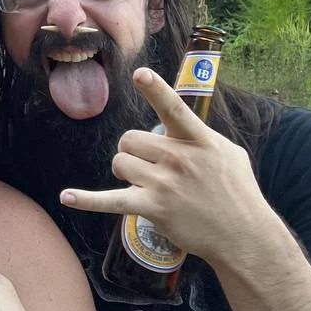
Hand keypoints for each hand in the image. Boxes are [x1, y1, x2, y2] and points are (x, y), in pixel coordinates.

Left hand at [60, 67, 269, 264]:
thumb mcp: (228, 153)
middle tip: (151, 166)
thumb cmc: (237, 191)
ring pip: (119, 163)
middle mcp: (179, 159)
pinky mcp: (152, 208)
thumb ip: (198, 134)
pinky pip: (111, 200)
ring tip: (148, 185)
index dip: (156, 90)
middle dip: (133, 151)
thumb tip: (174, 121)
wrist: (244, 236)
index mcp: (199, 140)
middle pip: (129, 140)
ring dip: (127, 173)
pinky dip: (87, 200)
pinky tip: (66, 197)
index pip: (174, 109)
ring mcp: (164, 184)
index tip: (140, 74)